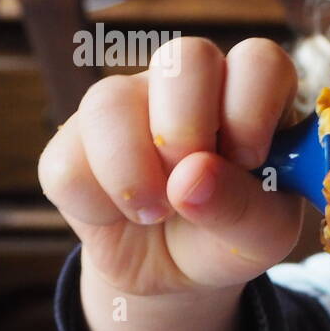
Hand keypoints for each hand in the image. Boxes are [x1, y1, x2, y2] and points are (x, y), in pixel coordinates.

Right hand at [39, 37, 303, 297]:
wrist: (174, 273)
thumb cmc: (232, 236)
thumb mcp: (263, 238)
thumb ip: (244, 206)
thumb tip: (192, 177)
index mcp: (252, 96)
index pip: (259, 60)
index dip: (251, 108)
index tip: (248, 160)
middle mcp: (191, 85)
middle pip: (185, 57)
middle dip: (187, 129)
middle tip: (192, 184)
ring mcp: (128, 103)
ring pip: (109, 101)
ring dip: (132, 173)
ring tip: (157, 214)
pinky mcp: (73, 141)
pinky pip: (66, 162)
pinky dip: (96, 207)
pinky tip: (120, 217)